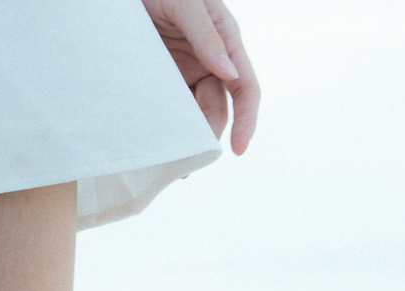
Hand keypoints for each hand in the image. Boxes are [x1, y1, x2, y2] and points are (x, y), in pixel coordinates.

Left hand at [144, 0, 259, 153]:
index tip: (239, 149)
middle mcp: (209, 59)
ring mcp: (185, 69)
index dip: (246, 120)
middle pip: (218, 107)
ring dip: (187, 135)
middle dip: (209, 135)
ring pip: (194, 112)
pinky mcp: (162, 76)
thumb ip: (207, 35)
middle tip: (190, 162)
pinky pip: (169, 106)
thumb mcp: (185, 4)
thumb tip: (229, 74)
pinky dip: (167, 124)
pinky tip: (158, 141)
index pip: (245, 87)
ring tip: (172, 160)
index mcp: (225, 40)